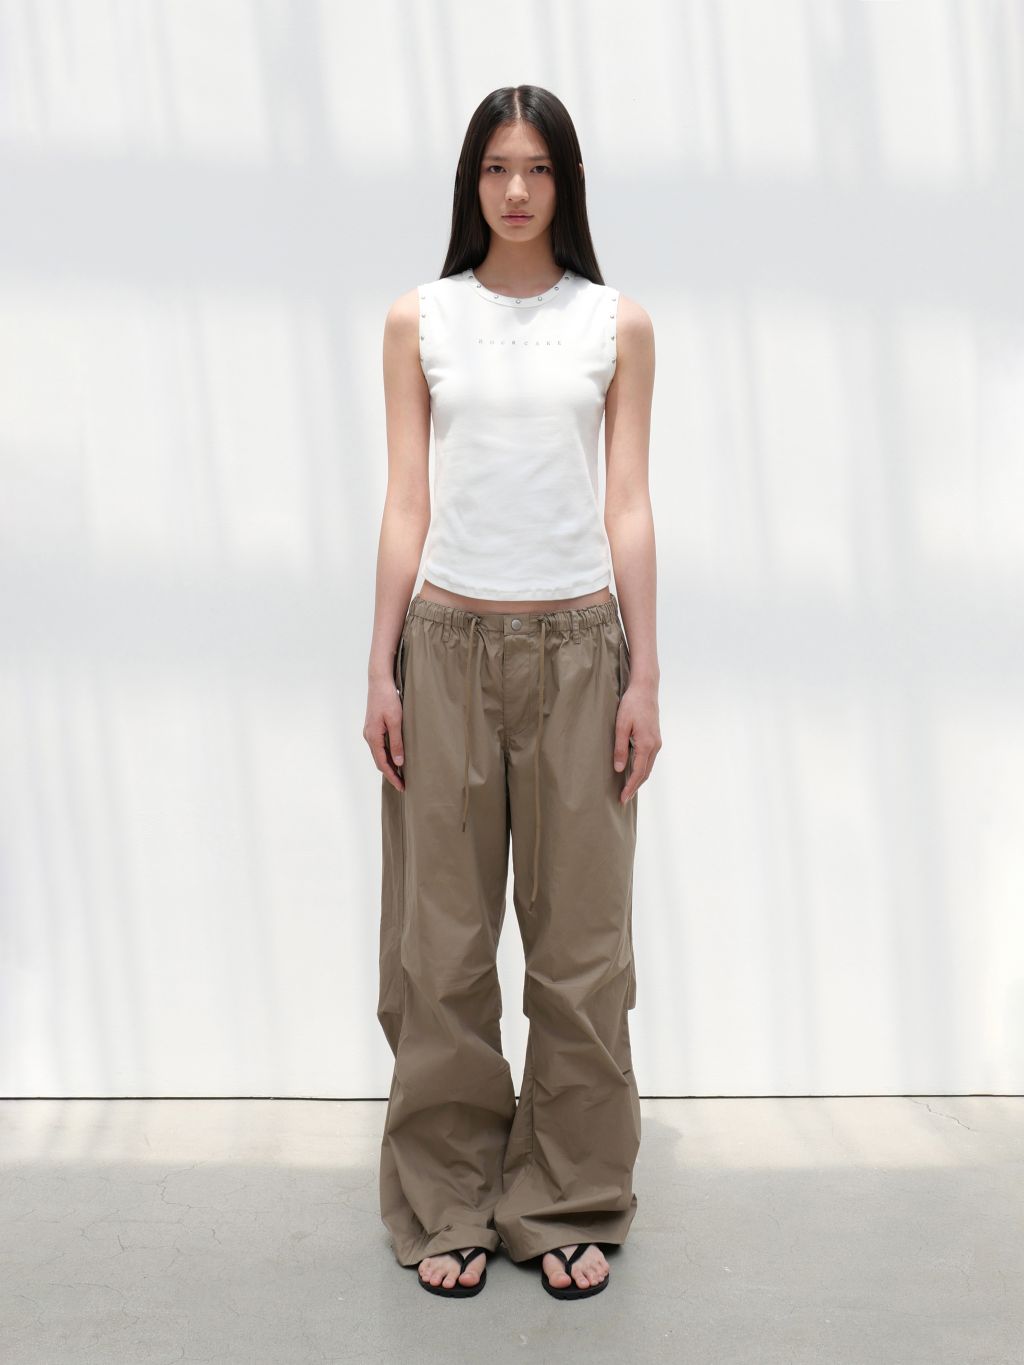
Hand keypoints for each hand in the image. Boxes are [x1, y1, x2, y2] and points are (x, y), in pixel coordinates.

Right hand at [365, 675, 405, 791]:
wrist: (379, 682)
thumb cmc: (388, 699)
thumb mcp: (396, 721)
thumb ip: (397, 742)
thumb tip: (399, 762)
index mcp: (373, 737)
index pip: (383, 763)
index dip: (392, 776)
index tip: (402, 786)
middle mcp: (369, 736)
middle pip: (379, 761)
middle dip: (390, 774)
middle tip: (403, 784)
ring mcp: (369, 732)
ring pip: (379, 754)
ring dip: (389, 765)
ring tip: (400, 774)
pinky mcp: (373, 727)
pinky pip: (379, 746)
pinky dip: (386, 755)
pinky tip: (395, 756)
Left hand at [613, 679, 660, 802]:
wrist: (645, 689)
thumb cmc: (631, 704)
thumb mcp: (621, 726)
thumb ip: (620, 748)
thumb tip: (619, 769)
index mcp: (647, 744)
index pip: (638, 772)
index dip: (630, 787)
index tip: (623, 798)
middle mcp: (655, 745)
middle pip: (646, 773)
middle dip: (634, 787)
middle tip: (623, 799)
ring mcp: (657, 742)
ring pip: (648, 767)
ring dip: (638, 779)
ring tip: (627, 789)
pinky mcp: (655, 738)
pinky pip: (648, 759)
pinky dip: (642, 769)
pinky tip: (633, 772)